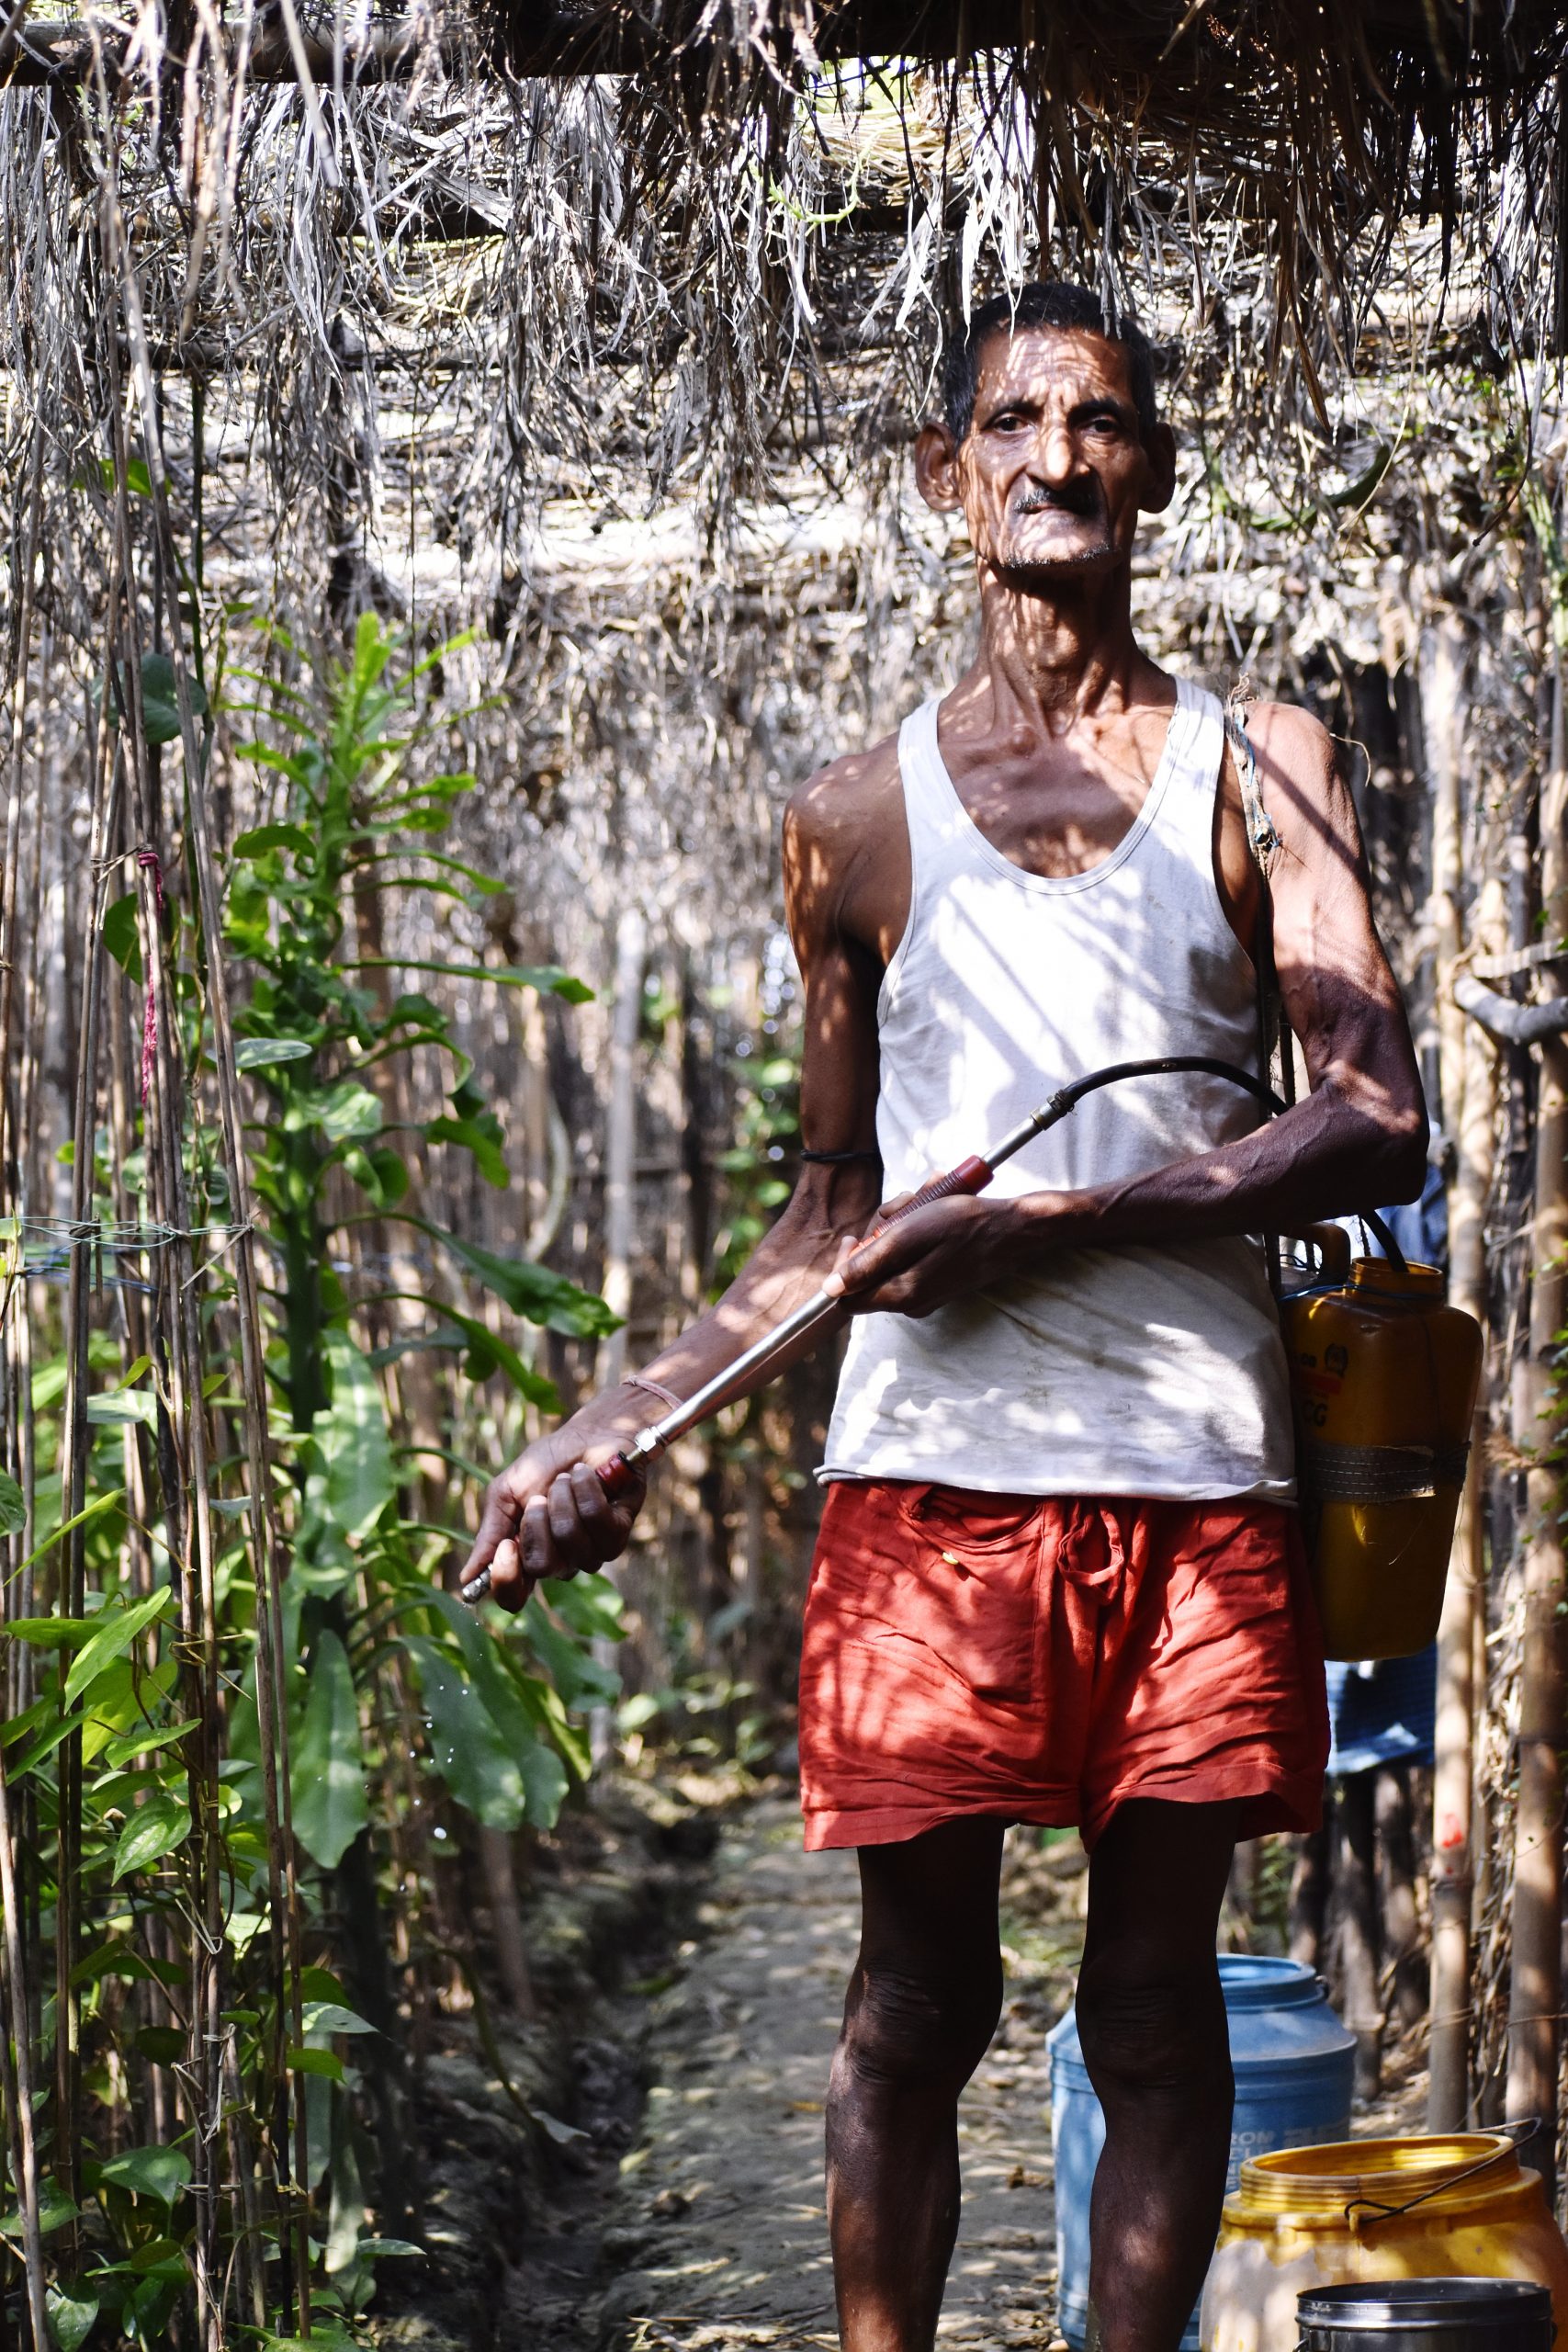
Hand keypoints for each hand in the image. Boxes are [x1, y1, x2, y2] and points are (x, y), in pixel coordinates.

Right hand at [457, 1420, 647, 1613]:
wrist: (586, 1435)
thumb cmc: (546, 1464)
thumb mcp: (506, 1493)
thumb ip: (490, 1535)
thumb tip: (467, 1578)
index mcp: (527, 1556)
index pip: (513, 1597)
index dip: (506, 1581)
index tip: (506, 1546)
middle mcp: (559, 1563)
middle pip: (541, 1567)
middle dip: (536, 1523)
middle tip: (539, 1496)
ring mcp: (591, 1552)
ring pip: (571, 1540)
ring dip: (563, 1498)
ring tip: (566, 1478)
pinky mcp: (618, 1534)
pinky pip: (597, 1520)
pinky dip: (586, 1489)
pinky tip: (586, 1475)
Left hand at [820, 1193, 1016, 1317]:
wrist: (1014, 1230)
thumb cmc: (965, 1224)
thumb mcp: (910, 1233)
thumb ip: (870, 1263)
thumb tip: (832, 1288)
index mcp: (901, 1295)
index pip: (846, 1297)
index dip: (845, 1265)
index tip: (859, 1235)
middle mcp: (910, 1304)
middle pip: (868, 1276)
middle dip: (876, 1237)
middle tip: (900, 1208)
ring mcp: (924, 1295)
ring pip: (889, 1263)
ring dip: (897, 1229)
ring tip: (921, 1203)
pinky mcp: (936, 1283)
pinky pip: (910, 1260)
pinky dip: (914, 1234)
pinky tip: (931, 1212)